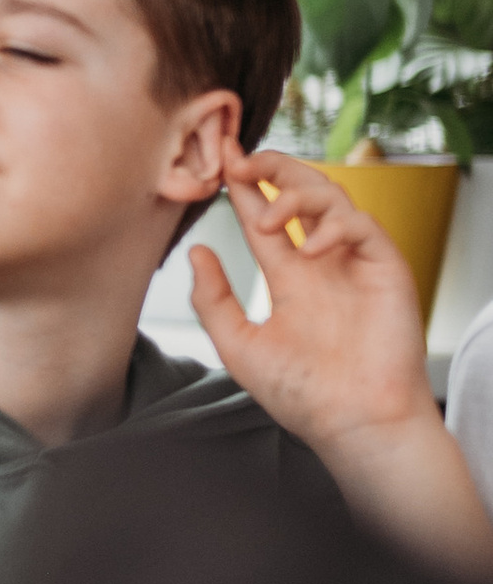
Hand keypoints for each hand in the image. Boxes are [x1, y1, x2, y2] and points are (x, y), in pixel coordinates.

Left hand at [193, 137, 492, 575]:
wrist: (352, 424)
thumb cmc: (302, 394)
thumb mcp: (240, 346)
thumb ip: (215, 300)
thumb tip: (197, 251)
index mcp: (290, 276)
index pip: (264, 215)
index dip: (244, 186)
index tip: (219, 158)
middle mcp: (323, 262)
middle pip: (300, 193)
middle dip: (273, 169)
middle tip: (240, 163)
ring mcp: (355, 263)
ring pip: (333, 197)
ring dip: (297, 194)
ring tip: (269, 220)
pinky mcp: (385, 269)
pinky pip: (364, 226)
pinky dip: (336, 226)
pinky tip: (311, 248)